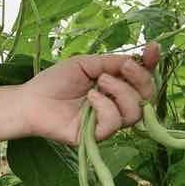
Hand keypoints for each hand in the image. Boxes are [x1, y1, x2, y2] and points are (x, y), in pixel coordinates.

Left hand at [20, 42, 159, 145]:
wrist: (30, 99)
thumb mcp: (86, 63)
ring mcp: (107, 123)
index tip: (154, 48)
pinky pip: (114, 124)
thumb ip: (111, 63)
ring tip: (99, 83)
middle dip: (141, 79)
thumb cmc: (55, 81)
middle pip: (147, 98)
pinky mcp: (96, 136)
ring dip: (121, 92)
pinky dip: (106, 107)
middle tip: (123, 67)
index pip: (142, 79)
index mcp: (115, 87)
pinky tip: (90, 99)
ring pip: (135, 112)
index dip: (151, 65)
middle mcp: (115, 106)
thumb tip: (137, 60)